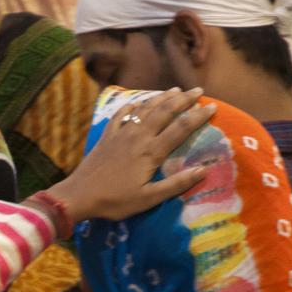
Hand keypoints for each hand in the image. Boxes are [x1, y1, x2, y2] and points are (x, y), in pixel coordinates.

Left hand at [45, 87, 215, 222]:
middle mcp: (138, 136)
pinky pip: (122, 114)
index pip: (181, 128)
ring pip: (145, 108)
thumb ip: (176, 184)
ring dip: (161, 97)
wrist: (79, 195)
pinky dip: (133, 105)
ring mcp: (121, 133)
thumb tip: (204, 170)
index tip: (212, 107)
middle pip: (165, 111)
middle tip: (198, 90)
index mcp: (151, 151)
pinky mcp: (107, 135)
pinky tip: (138, 101)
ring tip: (175, 90)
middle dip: (184, 99)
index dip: (198, 116)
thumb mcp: (148, 199)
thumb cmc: (115, 201)